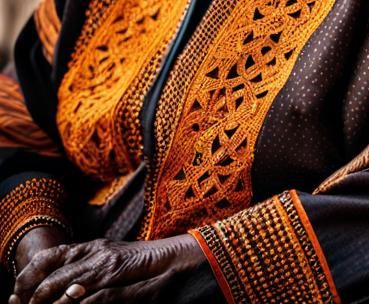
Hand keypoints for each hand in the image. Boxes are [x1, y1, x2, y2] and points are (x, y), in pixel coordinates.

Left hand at [10, 235, 204, 303]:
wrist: (176, 258)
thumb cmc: (144, 262)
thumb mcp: (111, 258)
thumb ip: (87, 266)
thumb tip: (61, 288)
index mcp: (92, 247)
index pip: (50, 256)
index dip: (29, 275)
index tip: (16, 293)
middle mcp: (96, 252)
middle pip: (52, 275)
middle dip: (32, 296)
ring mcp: (107, 265)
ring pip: (65, 287)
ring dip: (48, 302)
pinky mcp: (118, 277)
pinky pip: (89, 294)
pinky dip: (74, 300)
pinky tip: (69, 301)